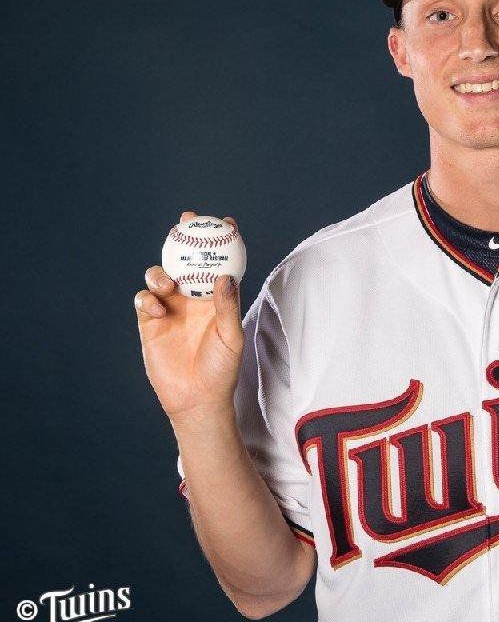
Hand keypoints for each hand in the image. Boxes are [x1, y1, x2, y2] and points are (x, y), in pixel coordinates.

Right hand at [134, 211, 243, 421]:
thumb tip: (224, 276)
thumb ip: (227, 306)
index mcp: (216, 299)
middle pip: (186, 261)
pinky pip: (143, 301)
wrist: (197, 399)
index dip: (221, 242)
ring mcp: (170, 309)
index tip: (226, 223)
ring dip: (161, 272)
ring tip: (168, 283)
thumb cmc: (222, 369)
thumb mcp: (231, 337)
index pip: (219, 264)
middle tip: (186, 222)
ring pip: (160, 277)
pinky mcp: (150, 323)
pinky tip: (157, 309)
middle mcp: (192, 300)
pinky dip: (147, 298)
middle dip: (184, 238)